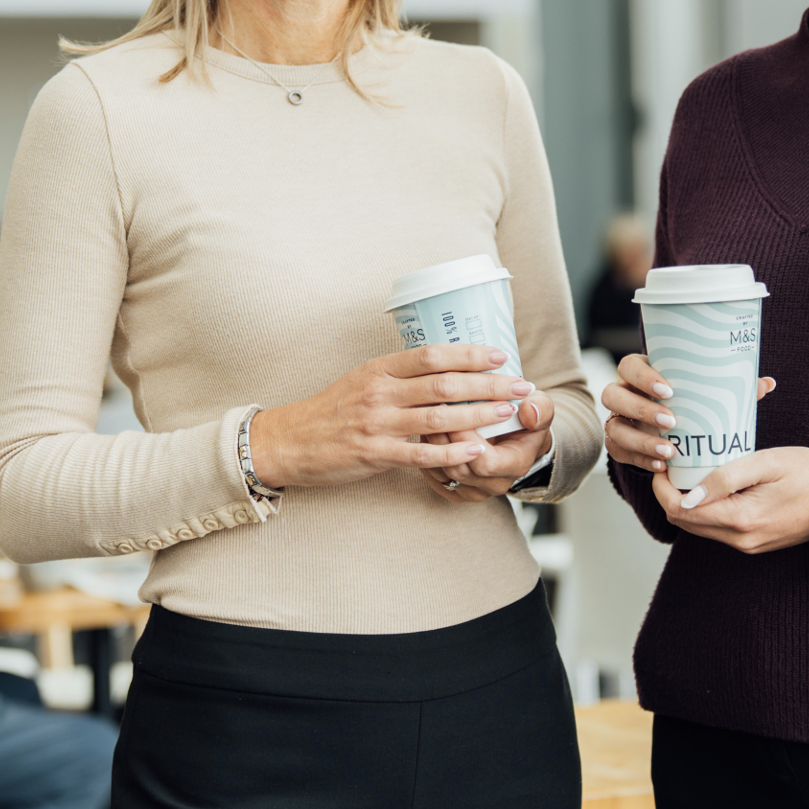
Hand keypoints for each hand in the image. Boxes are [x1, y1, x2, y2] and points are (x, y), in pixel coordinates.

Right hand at [249, 345, 535, 488]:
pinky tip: (477, 451)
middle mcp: (381, 391)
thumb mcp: (363, 380)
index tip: (500, 355)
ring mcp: (378, 424)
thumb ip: (400, 375)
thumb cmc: (332, 410)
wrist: (288, 442)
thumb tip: (444, 366)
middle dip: (489, 384)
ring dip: (479, 415)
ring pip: (439, 417)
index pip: (433, 355)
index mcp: (380, 368)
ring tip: (508, 413)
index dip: (470, 354)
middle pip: (445, 384)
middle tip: (520, 384)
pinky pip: (422, 455)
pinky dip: (453, 453)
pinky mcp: (375, 454)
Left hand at [421, 392, 555, 502]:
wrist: (517, 439)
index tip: (454, 410)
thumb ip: (540, 409)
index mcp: (516, 466)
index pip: (486, 463)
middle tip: (431, 409)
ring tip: (424, 416)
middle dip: (443, 439)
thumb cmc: (526, 421)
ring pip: (442, 473)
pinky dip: (426, 454)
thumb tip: (528, 409)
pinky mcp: (455, 492)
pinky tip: (424, 431)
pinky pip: (433, 477)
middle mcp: (495, 485)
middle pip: (459, 469)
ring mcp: (474, 492)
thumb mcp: (541, 409)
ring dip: (430, 445)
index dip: (466, 439)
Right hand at [601, 353, 775, 472]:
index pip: (629, 365)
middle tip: (671, 421)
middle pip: (614, 394)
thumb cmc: (692, 403)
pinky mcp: (618, 443)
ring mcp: (618, 419)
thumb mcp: (706, 392)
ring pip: (614, 427)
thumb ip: (732, 388)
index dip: (643, 377)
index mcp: (641, 372)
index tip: (669, 391)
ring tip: (669, 451)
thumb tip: (768, 383)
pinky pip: (618, 452)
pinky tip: (660, 466)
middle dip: (640, 408)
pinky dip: (638, 459)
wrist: (673, 428)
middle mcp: (623, 393)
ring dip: (640, 439)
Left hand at [651, 446, 808, 553]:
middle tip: (675, 464)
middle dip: (670, 493)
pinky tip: (712, 486)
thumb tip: (688, 494)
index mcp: (741, 519)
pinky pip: (716, 529)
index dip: (662, 486)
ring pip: (698, 527)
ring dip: (687, 502)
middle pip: (683, 522)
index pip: (679, 510)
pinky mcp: (754, 544)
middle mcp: (740, 540)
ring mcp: (747, 545)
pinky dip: (705, 509)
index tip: (665, 462)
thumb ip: (726, 477)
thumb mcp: (766, 463)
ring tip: (691, 471)